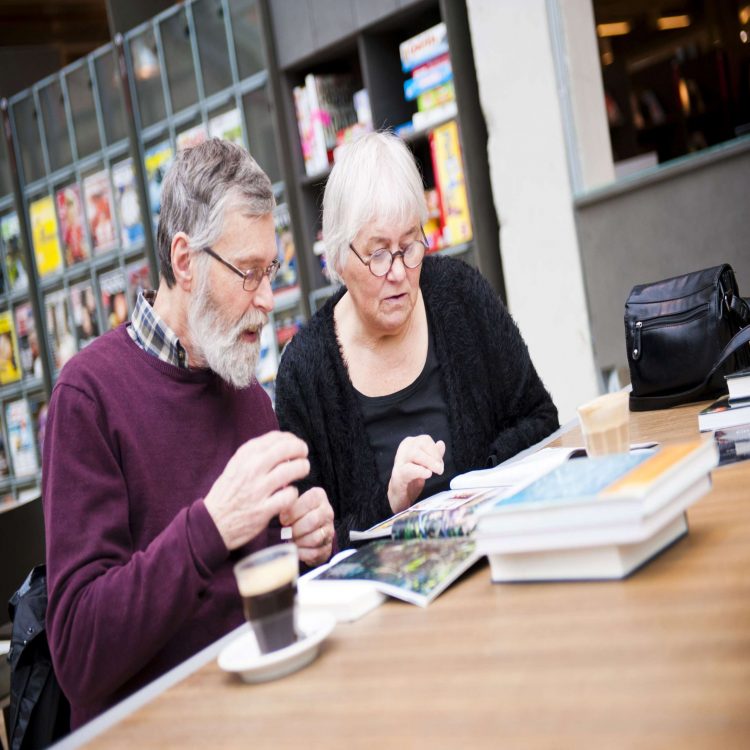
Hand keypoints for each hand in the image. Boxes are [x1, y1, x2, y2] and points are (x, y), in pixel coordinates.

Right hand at [204, 431, 309, 550]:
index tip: (294, 443)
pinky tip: (289, 494)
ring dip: (302, 468)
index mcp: (243, 457)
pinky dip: (293, 493)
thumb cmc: (228, 493)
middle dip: (300, 449)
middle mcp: (250, 469)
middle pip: (287, 449)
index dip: (290, 438)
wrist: (212, 523)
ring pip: (293, 469)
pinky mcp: (264, 509)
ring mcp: (257, 490)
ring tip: (302, 471)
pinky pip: (290, 495)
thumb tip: (281, 443)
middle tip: (303, 455)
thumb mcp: (235, 466)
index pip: (274, 438)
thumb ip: (255, 455)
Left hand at [279, 487, 334, 566]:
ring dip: (299, 541)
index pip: (308, 502)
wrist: (306, 529)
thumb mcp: (291, 503)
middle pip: (312, 521)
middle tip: (286, 532)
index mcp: (318, 496)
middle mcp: (327, 512)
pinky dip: (302, 553)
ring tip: (290, 540)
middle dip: (295, 529)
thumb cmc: (295, 514)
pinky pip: (315, 552)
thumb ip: (285, 503)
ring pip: (315, 538)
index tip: (283, 520)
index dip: (293, 513)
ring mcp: (329, 530)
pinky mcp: (327, 546)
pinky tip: (295, 549)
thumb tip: (277, 505)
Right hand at [387, 435, 445, 512]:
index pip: (425, 439)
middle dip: (434, 455)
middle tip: (440, 469)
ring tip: (437, 471)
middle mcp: (403, 449)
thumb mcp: (426, 464)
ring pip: (414, 454)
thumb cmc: (413, 476)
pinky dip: (420, 471)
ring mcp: (399, 461)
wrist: (400, 494)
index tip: (440, 463)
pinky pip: (409, 469)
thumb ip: (434, 453)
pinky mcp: (398, 475)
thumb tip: (441, 443)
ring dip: (429, 462)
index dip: (435, 450)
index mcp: (409, 444)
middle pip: (421, 444)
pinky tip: (428, 474)